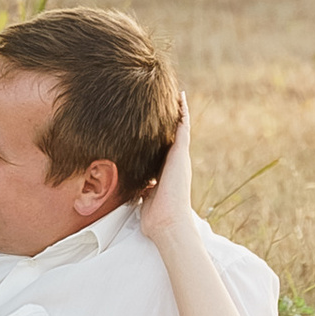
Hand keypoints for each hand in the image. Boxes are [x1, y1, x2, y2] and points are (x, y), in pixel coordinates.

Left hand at [136, 98, 193, 243]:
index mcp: (166, 171)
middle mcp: (175, 162)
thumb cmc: (155, 216)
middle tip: (166, 99)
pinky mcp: (181, 153)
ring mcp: (179, 157)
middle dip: (169, 118)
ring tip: (174, 93)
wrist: (167, 222)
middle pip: (172, 134)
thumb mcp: (143, 197)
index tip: (154, 121)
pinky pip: (183, 127)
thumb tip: (130, 186)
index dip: (159, 134)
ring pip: (179, 128)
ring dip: (177, 110)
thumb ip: (140, 188)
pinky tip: (181, 97)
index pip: (162, 148)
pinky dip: (183, 112)